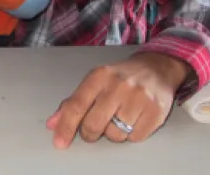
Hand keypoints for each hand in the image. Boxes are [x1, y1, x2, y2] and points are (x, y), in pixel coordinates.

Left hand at [46, 52, 190, 146]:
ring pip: (115, 135)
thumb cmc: (120, 77)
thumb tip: (53, 124)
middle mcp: (118, 85)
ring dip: (113, 133)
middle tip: (94, 128)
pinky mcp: (156, 111)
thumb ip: (74, 102)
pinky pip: (135, 138)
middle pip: (93, 124)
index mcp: (99, 76)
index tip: (60, 142)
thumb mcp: (95, 82)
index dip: (66, 126)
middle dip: (90, 132)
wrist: (156, 68)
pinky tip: (134, 119)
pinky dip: (131, 134)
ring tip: (119, 117)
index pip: (77, 105)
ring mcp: (139, 98)